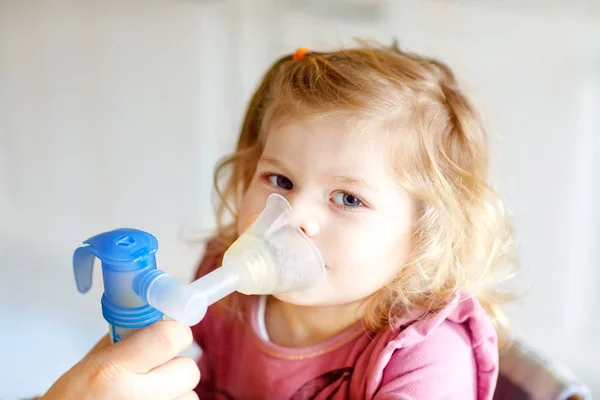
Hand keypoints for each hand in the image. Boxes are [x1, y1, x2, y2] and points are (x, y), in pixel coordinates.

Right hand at [41, 320, 199, 399]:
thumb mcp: (90, 364)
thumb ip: (126, 340)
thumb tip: (158, 320)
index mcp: (112, 371)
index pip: (168, 337)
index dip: (176, 332)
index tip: (172, 334)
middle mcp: (135, 397)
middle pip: (188, 369)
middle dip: (176, 367)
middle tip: (156, 372)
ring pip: (190, 395)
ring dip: (176, 393)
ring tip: (148, 396)